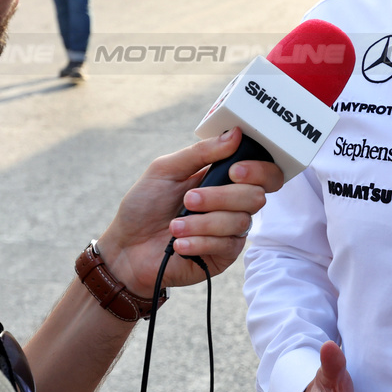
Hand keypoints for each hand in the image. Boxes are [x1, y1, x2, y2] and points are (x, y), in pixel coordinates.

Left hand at [96, 128, 281, 293]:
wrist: (127, 247)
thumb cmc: (144, 205)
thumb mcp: (166, 170)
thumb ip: (200, 152)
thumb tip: (235, 134)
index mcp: (224, 179)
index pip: (264, 173)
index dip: (259, 171)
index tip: (234, 171)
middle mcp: (233, 204)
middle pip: (256, 197)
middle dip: (221, 197)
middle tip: (189, 200)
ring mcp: (230, 231)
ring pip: (239, 222)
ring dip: (202, 223)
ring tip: (174, 226)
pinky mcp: (223, 256)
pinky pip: (226, 246)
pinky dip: (199, 241)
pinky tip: (179, 244)